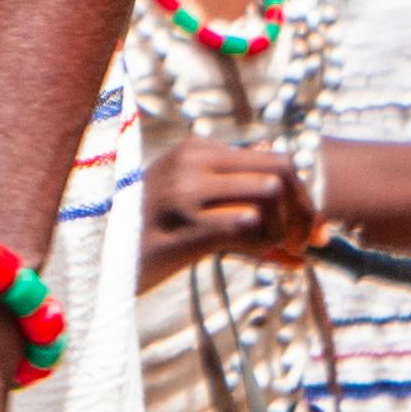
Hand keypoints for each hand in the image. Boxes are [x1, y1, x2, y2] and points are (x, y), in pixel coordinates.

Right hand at [133, 136, 316, 277]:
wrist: (95, 261)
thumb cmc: (144, 237)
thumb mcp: (187, 204)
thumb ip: (235, 201)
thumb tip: (293, 225)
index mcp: (196, 150)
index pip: (273, 157)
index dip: (303, 194)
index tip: (315, 229)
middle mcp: (193, 162)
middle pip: (278, 171)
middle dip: (304, 211)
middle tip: (307, 245)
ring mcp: (187, 193)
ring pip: (268, 194)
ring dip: (284, 229)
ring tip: (278, 252)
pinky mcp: (184, 227)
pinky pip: (245, 225)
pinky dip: (267, 245)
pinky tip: (268, 260)